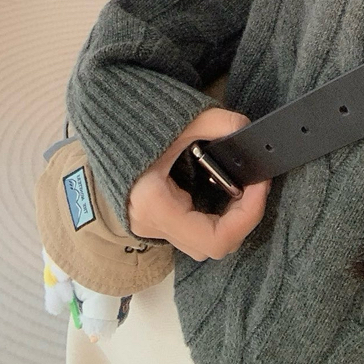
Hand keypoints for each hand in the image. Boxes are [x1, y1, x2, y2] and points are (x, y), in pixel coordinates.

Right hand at [127, 108, 269, 261]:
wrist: (104, 124)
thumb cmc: (135, 122)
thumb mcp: (183, 118)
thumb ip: (219, 124)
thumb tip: (247, 131)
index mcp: (155, 205)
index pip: (214, 239)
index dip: (247, 217)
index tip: (259, 185)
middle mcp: (152, 224)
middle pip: (211, 245)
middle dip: (242, 218)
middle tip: (255, 185)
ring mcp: (151, 225)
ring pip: (203, 242)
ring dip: (230, 219)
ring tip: (242, 186)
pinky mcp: (155, 219)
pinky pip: (192, 229)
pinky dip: (214, 214)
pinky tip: (222, 188)